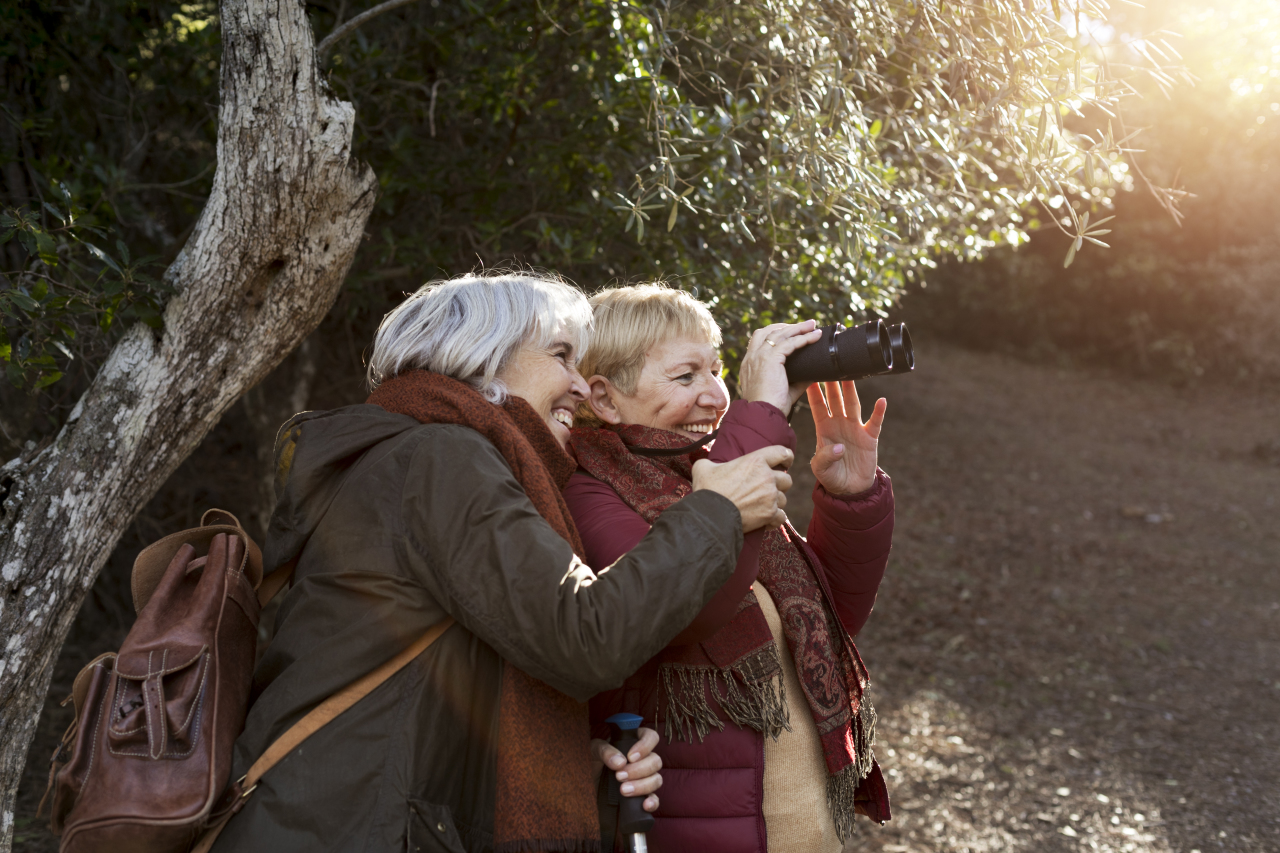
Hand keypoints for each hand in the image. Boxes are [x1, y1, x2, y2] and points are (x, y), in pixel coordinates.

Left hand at [591, 727, 662, 812]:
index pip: (651, 737)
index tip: (631, 757)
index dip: (645, 746)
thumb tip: (620, 762)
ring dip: (642, 786)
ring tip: (624, 790)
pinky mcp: (642, 795)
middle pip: (656, 761)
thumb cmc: (592, 761)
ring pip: (657, 779)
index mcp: (634, 743)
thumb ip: (605, 751)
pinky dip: (653, 802)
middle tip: (620, 776)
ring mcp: (644, 778)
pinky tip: (645, 805)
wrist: (586, 783)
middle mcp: (643, 759)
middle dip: (639, 770)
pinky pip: (655, 799)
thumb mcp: (593, 751)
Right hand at [691, 445, 793, 531]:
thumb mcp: (703, 468)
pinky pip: (781, 517)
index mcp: (755, 461)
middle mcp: (767, 477)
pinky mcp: (770, 514)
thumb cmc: (707, 490)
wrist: (709, 515)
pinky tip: (766, 520)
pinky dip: (775, 519)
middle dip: (779, 484)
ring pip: (783, 499)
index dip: (787, 457)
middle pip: (786, 479)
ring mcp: (770, 497)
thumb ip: (709, 462)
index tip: (786, 461)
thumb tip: (705, 464)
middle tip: (768, 488)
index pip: (782, 453)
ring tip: (763, 506)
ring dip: (775, 502)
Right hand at [738, 321, 823, 413]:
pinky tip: (815, 337)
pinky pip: (789, 343)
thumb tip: (813, 374)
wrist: (763, 415)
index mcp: (749, 365)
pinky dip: (803, 338)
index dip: (776, 334)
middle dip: (786, 326)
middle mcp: (751, 358)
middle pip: (767, 331)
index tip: (792, 333)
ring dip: (798, 327)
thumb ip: (797, 381)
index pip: (759, 341)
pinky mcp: (770, 359)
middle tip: (804, 325)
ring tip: (812, 325)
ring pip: (779, 333)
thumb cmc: (772, 408)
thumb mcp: (785, 391)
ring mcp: (759, 356)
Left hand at [807, 381, 885, 495]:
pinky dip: (879, 411)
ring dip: (851, 390)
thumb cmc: (831, 476)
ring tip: (850, 375)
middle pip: (835, 399)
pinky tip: (882, 401)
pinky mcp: (870, 437)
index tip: (809, 375)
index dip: (813, 392)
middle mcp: (839, 423)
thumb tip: (839, 448)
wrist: (850, 490)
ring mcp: (855, 428)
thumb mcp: (821, 469)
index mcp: (824, 428)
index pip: (817, 406)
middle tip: (828, 365)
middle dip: (831, 383)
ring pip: (853, 404)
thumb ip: (825, 458)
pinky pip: (875, 422)